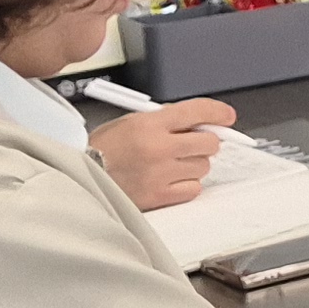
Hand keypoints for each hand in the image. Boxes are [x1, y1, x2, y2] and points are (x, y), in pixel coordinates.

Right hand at [87, 100, 233, 210]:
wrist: (81, 176)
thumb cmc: (102, 150)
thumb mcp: (129, 122)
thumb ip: (164, 120)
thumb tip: (197, 121)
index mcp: (149, 124)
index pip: (196, 111)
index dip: (217, 112)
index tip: (227, 116)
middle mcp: (158, 147)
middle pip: (208, 142)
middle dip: (206, 142)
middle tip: (195, 143)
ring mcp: (161, 173)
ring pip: (203, 167)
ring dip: (195, 164)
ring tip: (173, 164)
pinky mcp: (159, 196)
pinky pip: (193, 189)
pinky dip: (187, 185)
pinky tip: (171, 180)